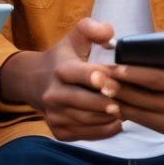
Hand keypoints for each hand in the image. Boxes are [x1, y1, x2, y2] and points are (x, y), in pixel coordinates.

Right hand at [0, 18, 122, 141]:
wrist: (35, 81)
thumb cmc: (64, 56)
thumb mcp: (75, 37)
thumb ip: (92, 29)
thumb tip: (110, 35)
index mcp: (61, 69)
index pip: (84, 74)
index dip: (104, 78)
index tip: (120, 80)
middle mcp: (54, 94)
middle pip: (87, 103)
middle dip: (109, 102)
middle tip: (128, 100)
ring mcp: (55, 115)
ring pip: (87, 120)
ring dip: (109, 118)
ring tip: (126, 110)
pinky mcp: (58, 131)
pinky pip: (84, 135)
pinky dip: (103, 131)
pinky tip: (117, 122)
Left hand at [106, 50, 163, 134]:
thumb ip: (159, 51)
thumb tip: (127, 46)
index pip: (155, 78)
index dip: (131, 74)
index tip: (110, 68)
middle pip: (143, 98)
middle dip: (117, 88)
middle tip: (95, 79)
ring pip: (139, 112)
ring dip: (116, 101)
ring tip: (98, 90)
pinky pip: (141, 121)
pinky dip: (125, 112)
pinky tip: (110, 104)